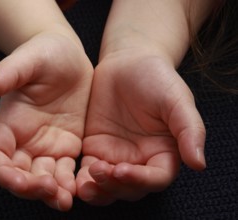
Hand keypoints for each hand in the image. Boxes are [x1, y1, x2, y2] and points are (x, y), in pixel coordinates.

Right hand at [0, 33, 92, 210]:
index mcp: (9, 123)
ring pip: (44, 178)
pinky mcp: (68, 146)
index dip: (2, 173)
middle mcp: (25, 140)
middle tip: (50, 192)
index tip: (19, 181)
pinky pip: (67, 171)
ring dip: (52, 193)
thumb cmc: (44, 54)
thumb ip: (8, 73)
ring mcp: (47, 146)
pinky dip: (72, 183)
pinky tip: (83, 187)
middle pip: (20, 174)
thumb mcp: (27, 59)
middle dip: (30, 189)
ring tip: (66, 200)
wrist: (68, 57)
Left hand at [76, 54, 205, 204]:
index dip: (141, 180)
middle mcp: (140, 159)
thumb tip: (199, 164)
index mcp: (163, 153)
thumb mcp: (177, 99)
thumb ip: (189, 130)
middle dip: (115, 187)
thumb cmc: (156, 78)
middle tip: (100, 173)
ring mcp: (116, 156)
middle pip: (129, 188)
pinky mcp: (95, 149)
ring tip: (85, 183)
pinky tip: (73, 178)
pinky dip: (82, 179)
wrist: (127, 63)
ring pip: (108, 185)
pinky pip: (88, 170)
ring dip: (97, 190)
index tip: (123, 169)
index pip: (156, 178)